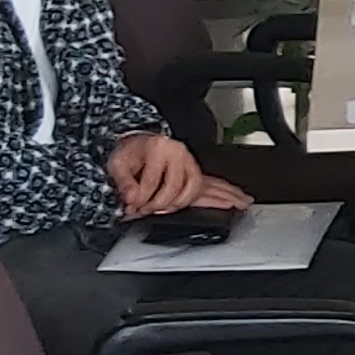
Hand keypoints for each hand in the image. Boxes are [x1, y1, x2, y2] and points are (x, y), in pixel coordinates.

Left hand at [108, 132, 241, 216]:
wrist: (138, 143)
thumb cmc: (130, 152)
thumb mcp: (117, 163)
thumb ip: (123, 181)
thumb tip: (132, 197)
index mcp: (160, 148)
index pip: (154, 180)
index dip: (142, 196)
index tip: (134, 205)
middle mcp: (179, 154)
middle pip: (180, 185)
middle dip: (167, 203)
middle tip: (153, 211)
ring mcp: (189, 162)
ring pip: (203, 185)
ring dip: (211, 199)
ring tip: (236, 205)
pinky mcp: (192, 171)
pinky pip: (212, 184)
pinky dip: (225, 193)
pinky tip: (237, 199)